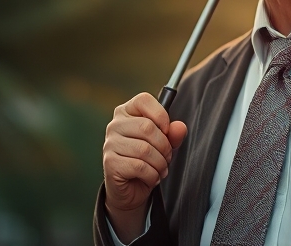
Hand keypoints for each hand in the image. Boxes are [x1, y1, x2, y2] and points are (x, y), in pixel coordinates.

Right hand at [103, 92, 187, 240]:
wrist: (130, 189)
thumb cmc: (146, 160)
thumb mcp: (163, 144)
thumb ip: (173, 134)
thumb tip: (179, 127)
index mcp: (127, 112)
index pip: (143, 100)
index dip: (161, 115)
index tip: (167, 131)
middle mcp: (115, 125)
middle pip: (147, 127)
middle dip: (164, 146)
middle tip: (166, 157)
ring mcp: (110, 144)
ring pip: (145, 149)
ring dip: (160, 163)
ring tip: (159, 168)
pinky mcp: (110, 163)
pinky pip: (139, 166)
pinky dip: (152, 175)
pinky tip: (151, 177)